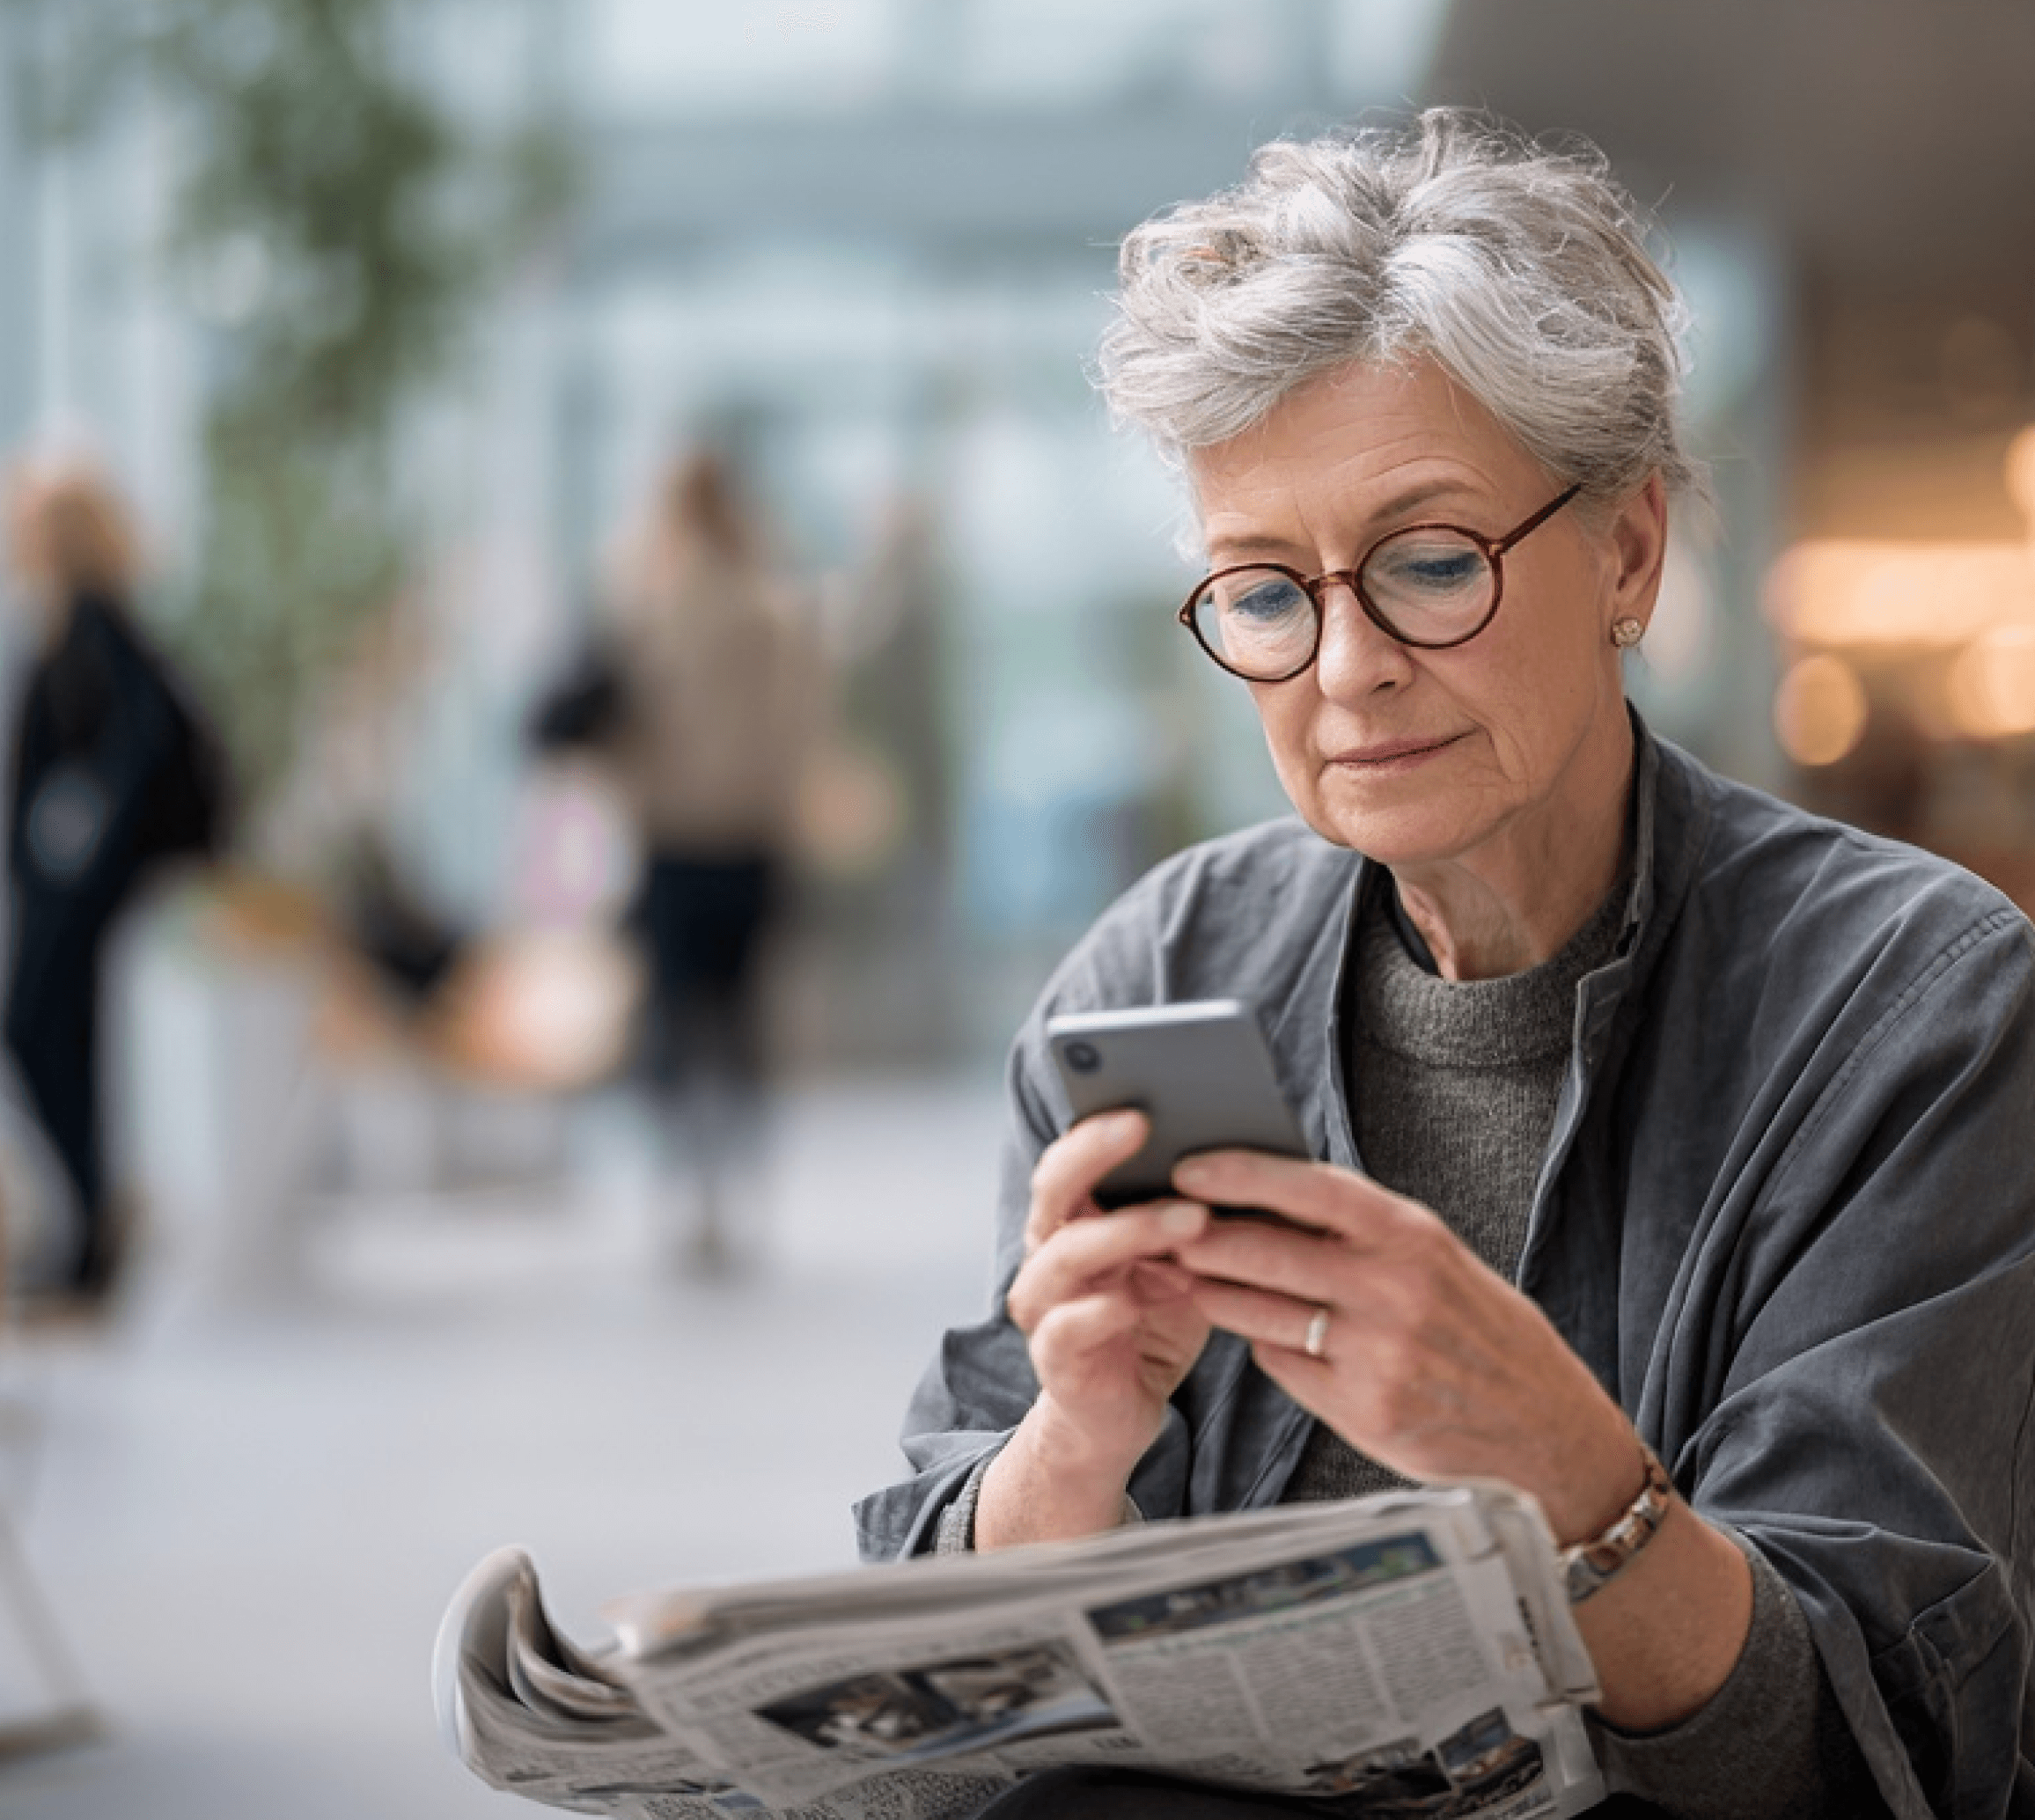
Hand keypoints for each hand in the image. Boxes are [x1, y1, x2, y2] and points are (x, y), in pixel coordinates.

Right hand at [976, 1111, 1211, 1545]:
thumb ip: (1193, 1213)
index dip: (1096, 1127)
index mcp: (1072, 1220)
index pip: (1070, 1158)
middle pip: (1054, 1190)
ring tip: (1191, 1218)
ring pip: (1069, 1254)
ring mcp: (1045, 1306)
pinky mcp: (1056, 1359)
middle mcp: (1047, 1254)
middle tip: (1145, 1125)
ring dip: (1130, 1229)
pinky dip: (1105, 1309)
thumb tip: (1248, 1150)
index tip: (1141, 1099)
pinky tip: (1139, 1300)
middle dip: (1096, 1154)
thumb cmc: (1152, 1319)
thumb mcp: (1179, 1259)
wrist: (1117, 1416)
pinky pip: (1071, 1326)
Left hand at [1168, 1149, 1638, 1543]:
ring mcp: (1377, 1354)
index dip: (1241, 1173)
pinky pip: (1281, 1364)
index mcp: (1414, 1236)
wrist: (1546, 1433)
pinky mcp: (1362, 1409)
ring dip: (1210, 1292)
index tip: (1188, 1166)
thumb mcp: (1438, 1260)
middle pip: (1267, 1253)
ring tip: (1179, 1274)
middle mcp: (1394, 1291)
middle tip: (1157, 1227)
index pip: (1312, 1187)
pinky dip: (1261, 1344)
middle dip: (1200, 1238)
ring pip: (1260, 1311)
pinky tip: (1254, 1330)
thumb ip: (1364, 1232)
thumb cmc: (1481, 1332)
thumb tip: (1272, 1194)